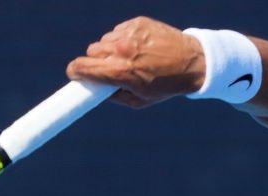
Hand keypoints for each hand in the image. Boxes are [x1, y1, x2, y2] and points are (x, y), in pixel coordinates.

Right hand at [66, 16, 204, 108]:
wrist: (193, 63)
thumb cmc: (167, 86)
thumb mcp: (140, 101)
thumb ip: (115, 97)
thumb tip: (97, 90)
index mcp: (120, 72)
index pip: (82, 67)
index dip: (74, 71)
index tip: (74, 74)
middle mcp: (122, 50)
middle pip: (91, 52)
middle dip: (96, 62)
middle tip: (108, 69)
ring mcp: (129, 34)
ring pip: (104, 41)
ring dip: (110, 49)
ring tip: (129, 58)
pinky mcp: (137, 23)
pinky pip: (118, 30)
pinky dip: (122, 38)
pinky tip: (138, 47)